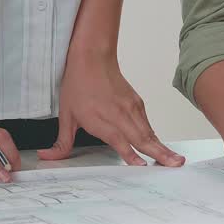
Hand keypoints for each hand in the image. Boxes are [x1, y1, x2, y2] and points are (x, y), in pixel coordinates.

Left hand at [38, 53, 182, 167]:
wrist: (92, 57)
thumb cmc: (78, 84)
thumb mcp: (66, 115)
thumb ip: (61, 142)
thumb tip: (47, 156)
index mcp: (102, 120)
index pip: (120, 141)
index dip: (131, 154)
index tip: (143, 165)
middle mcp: (120, 115)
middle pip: (143, 138)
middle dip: (160, 154)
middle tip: (176, 165)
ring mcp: (131, 108)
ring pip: (149, 132)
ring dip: (163, 147)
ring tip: (176, 160)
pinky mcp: (137, 103)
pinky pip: (147, 124)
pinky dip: (155, 136)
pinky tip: (161, 146)